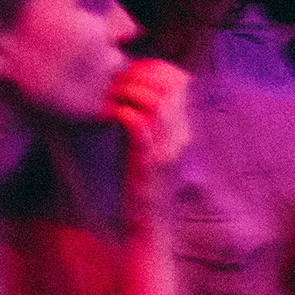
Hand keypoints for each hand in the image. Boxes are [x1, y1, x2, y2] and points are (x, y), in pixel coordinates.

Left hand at [106, 58, 189, 177]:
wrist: (149, 224)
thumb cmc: (144, 185)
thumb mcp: (151, 145)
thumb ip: (151, 121)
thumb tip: (138, 92)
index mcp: (182, 129)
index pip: (179, 82)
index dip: (155, 69)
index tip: (132, 72)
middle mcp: (178, 136)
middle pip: (169, 87)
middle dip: (141, 75)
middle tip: (118, 81)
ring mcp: (165, 149)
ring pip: (156, 103)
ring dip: (130, 92)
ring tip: (114, 96)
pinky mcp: (146, 163)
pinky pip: (139, 128)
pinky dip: (124, 114)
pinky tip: (113, 116)